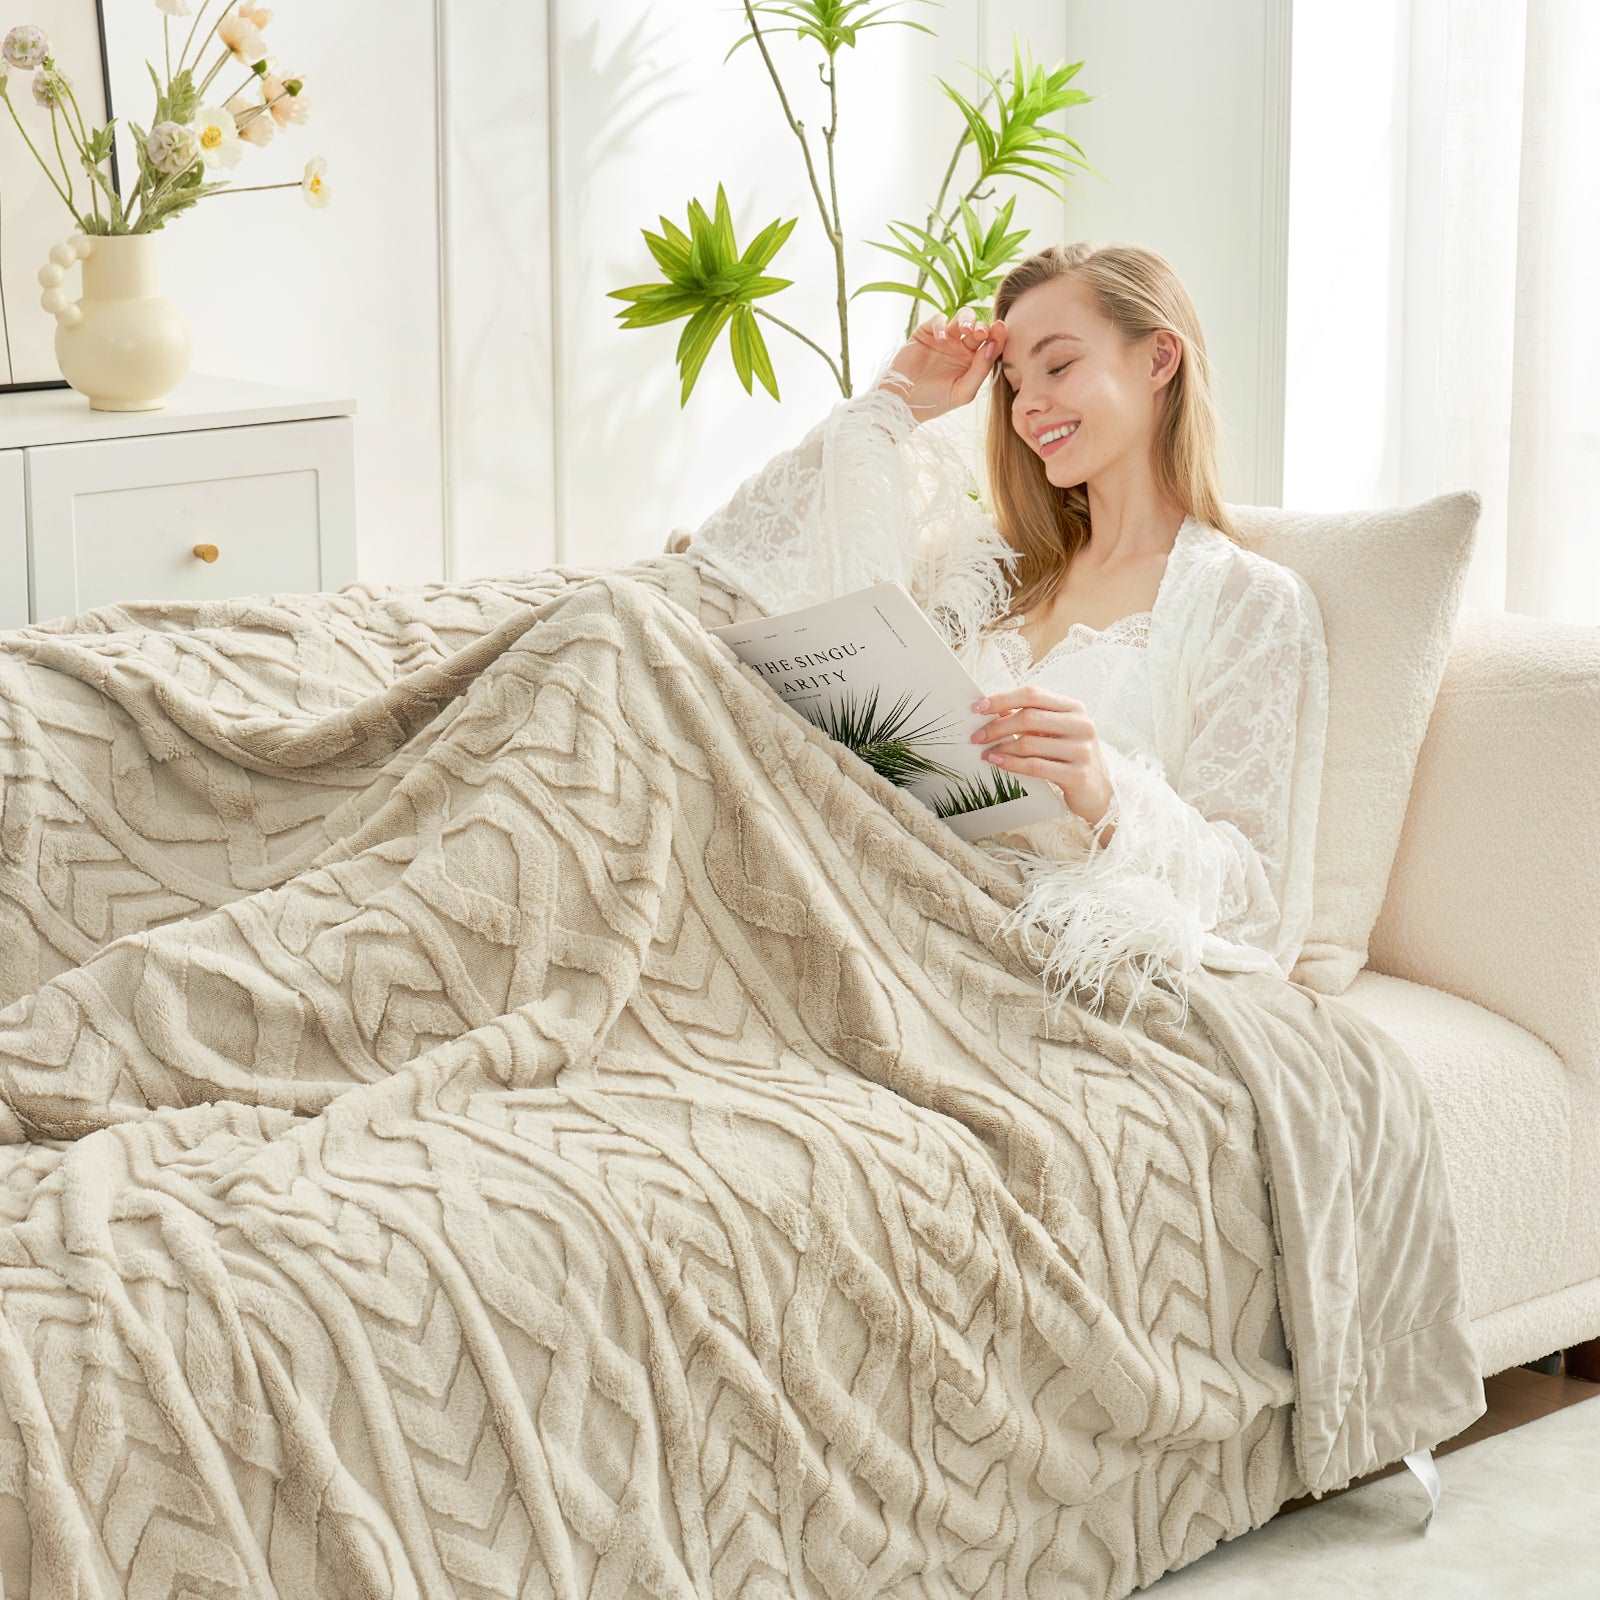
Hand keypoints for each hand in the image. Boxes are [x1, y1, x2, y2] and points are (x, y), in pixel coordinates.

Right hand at [875, 309, 1007, 423]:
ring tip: (966, 330)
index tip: (1001, 329)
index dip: (998, 334)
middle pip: (978, 327)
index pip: (991, 343)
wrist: (903, 404)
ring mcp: (944, 339)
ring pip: (962, 317)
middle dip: (982, 326)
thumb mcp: (963, 391)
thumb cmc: (935, 402)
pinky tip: (941, 338)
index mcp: (973, 361)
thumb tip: (992, 345)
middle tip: (981, 333)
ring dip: (967, 319)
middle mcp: (961, 347)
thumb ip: (981, 369)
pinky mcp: (926, 333)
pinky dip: (941, 325)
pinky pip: (938, 320)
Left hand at [969, 686, 1117, 838]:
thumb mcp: (1055, 732)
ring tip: (986, 753)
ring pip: (1029, 743)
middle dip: (997, 726)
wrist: (1098, 791)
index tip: (977, 707)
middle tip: (976, 737)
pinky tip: (997, 763)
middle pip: (1029, 717)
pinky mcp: (1077, 774)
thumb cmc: (1069, 756)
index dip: (1002, 699)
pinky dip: (1011, 764)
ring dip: (1001, 748)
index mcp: (1074, 708)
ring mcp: (1082, 749)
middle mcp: (1081, 724)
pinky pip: (1035, 766)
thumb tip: (992, 709)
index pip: (1033, 694)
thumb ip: (1031, 718)